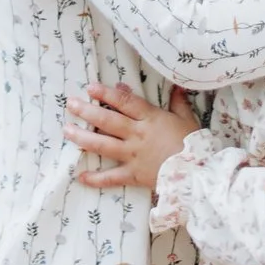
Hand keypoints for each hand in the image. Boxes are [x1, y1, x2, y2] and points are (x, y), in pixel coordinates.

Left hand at [65, 80, 195, 191]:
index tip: (90, 87)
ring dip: (83, 138)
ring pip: (104, 144)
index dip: (107, 93)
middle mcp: (138, 135)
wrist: (198, 174)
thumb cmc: (194, 145)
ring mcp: (133, 155)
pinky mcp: (134, 175)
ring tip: (67, 131)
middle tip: (70, 104)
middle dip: (87, 111)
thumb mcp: (187, 119)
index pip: (125, 103)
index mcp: (150, 119)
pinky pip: (112, 177)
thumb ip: (178, 102)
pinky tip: (80, 176)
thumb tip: (176, 86)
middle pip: (108, 120)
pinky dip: (96, 178)